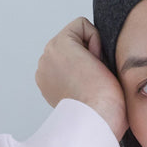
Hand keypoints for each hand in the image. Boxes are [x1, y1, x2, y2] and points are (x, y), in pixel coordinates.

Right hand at [36, 18, 127, 140]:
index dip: (91, 65)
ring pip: (79, 35)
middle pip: (76, 44)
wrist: (99, 121)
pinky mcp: (59, 44)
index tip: (93, 86)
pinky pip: (82, 25)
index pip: (74, 58)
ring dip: (93, 51)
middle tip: (95, 82)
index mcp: (50, 82)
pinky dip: (95, 40)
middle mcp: (45, 67)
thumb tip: (101, 67)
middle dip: (90, 56)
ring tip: (94, 76)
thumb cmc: (102, 116)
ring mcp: (48, 56)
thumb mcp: (91, 95)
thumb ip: (87, 78)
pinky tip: (94, 64)